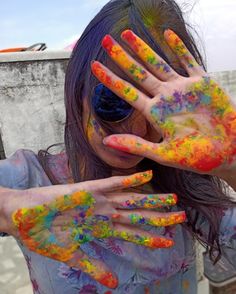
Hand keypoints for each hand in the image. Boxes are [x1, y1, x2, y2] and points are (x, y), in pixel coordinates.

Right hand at [1, 171, 184, 287]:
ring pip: (131, 200)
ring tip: (172, 200)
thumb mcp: (72, 256)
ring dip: (151, 200)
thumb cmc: (45, 235)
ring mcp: (98, 200)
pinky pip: (113, 183)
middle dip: (159, 217)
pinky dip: (130, 180)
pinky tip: (147, 176)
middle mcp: (104, 213)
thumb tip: (114, 286)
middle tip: (181, 217)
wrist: (25, 217)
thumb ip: (94, 267)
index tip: (169, 242)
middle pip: (137, 216)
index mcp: (100, 228)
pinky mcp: (89, 189)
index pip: (131, 234)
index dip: (150, 238)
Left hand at [91, 29, 235, 174]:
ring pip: (159, 63)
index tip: (94, 67)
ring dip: (143, 48)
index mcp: (155, 114)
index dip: (110, 79)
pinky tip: (167, 35)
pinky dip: (179, 48)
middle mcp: (165, 98)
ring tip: (127, 34)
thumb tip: (105, 143)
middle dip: (122, 57)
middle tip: (105, 41)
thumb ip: (136, 145)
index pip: (127, 92)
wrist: (228, 152)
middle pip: (139, 73)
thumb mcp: (164, 154)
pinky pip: (189, 61)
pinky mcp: (202, 83)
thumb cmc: (198, 157)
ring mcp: (183, 89)